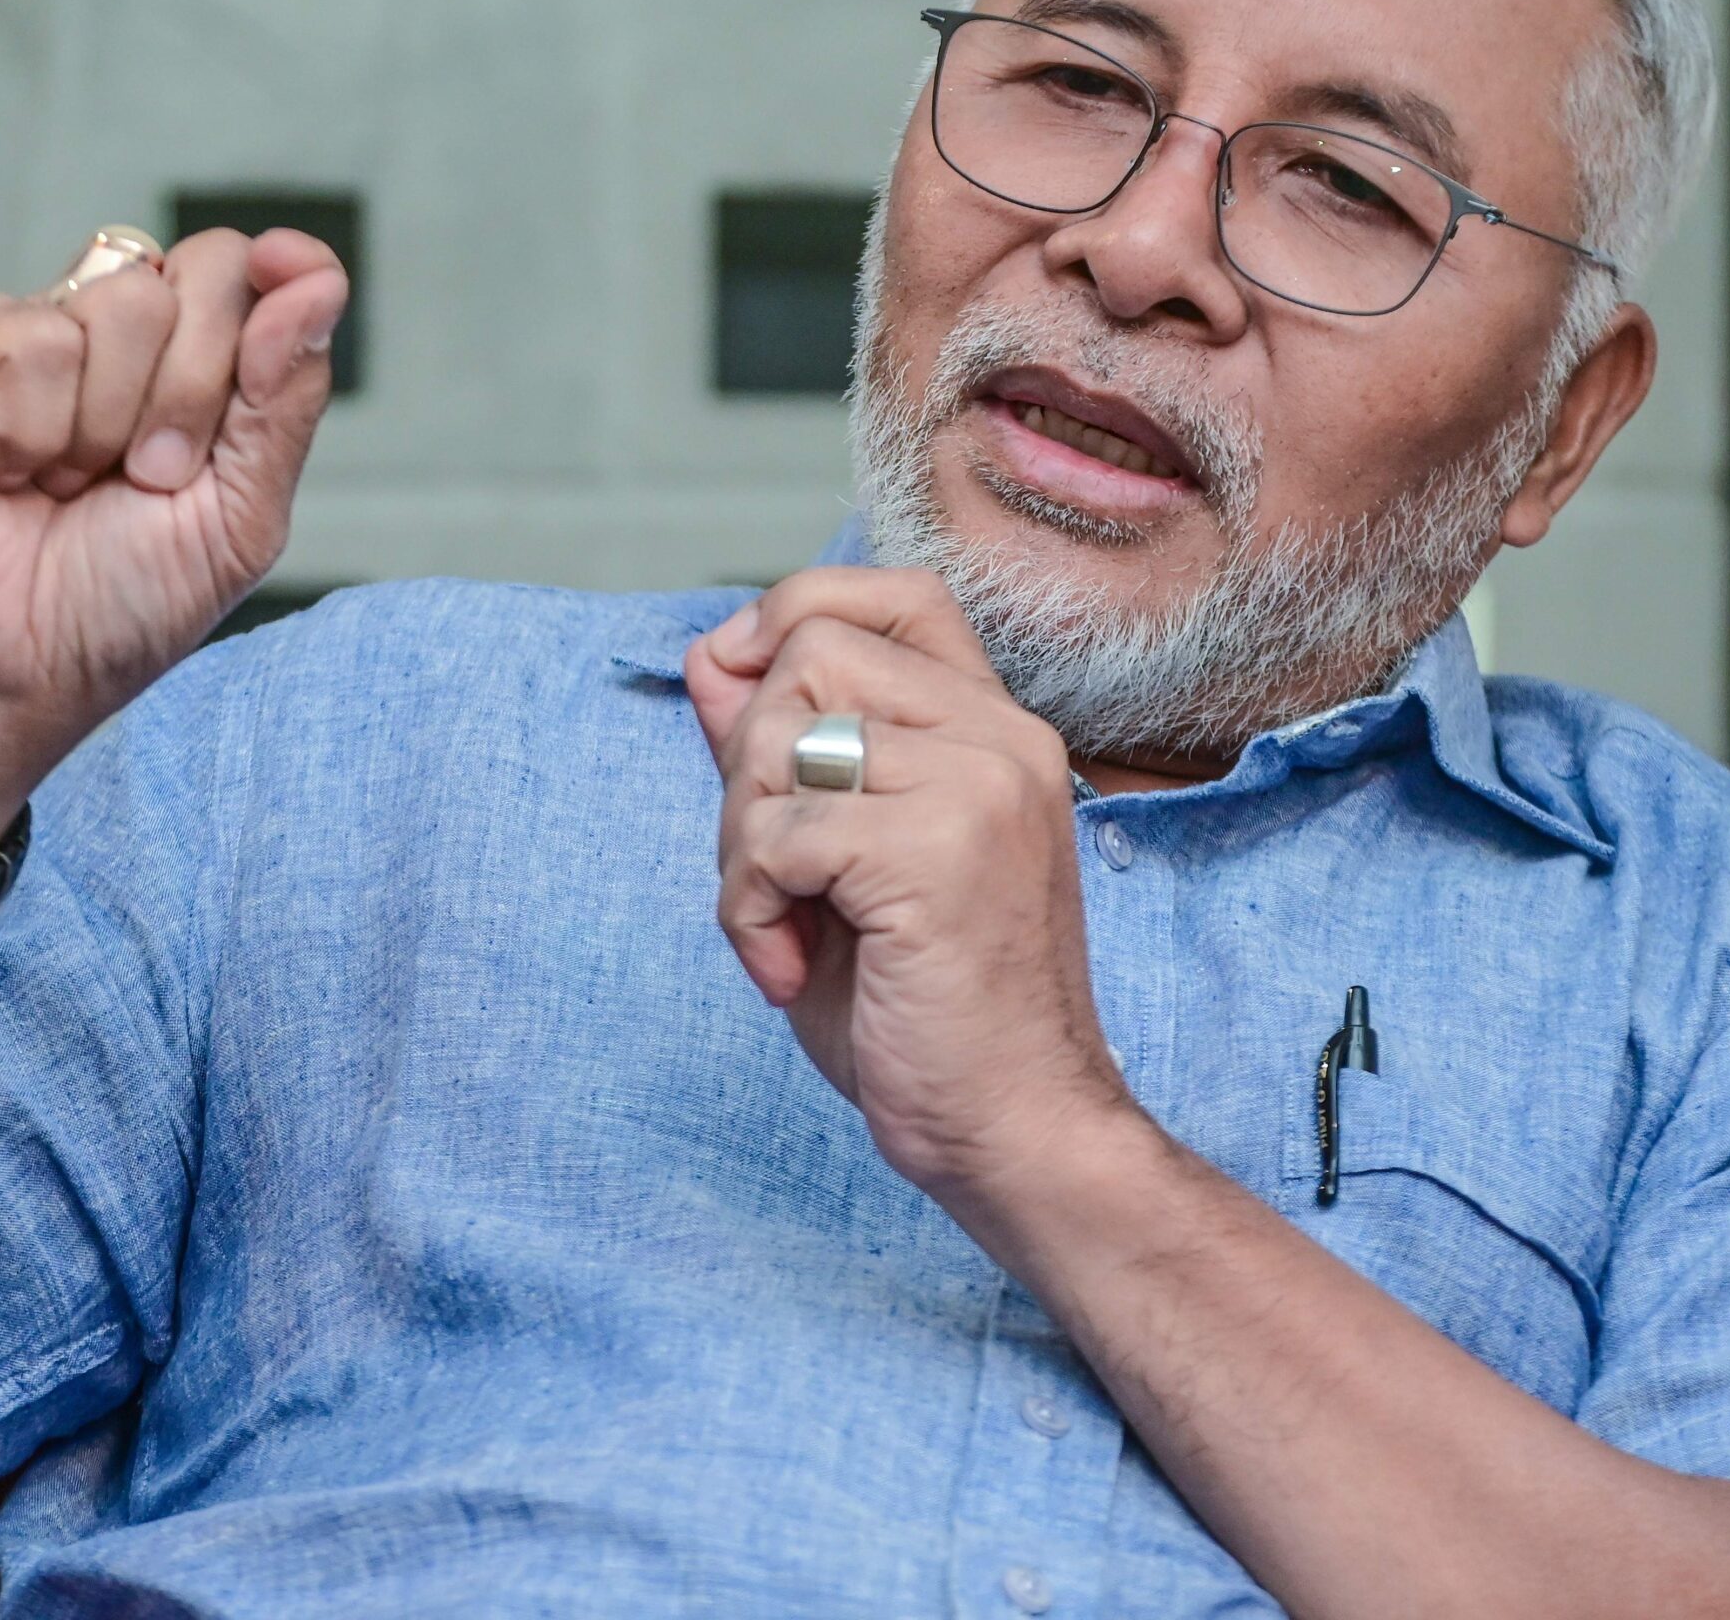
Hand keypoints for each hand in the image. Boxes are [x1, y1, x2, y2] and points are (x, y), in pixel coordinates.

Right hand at [0, 227, 345, 857]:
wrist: (11, 667)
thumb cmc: (123, 603)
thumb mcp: (242, 518)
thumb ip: (285, 402)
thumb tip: (313, 285)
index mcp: (214, 372)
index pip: (268, 275)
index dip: (293, 266)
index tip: (288, 274)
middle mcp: (137, 336)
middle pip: (212, 269)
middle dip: (199, 389)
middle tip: (152, 475)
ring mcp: (53, 329)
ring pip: (128, 297)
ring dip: (111, 424)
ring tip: (73, 485)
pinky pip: (35, 336)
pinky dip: (32, 428)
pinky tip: (10, 472)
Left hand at [683, 568, 1132, 1203]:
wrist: (1018, 1133)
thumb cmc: (932, 1015)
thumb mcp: (838, 868)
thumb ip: (784, 759)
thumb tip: (711, 659)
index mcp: (998, 734)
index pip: (895, 597)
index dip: (796, 615)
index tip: (746, 695)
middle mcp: (1001, 739)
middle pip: (809, 653)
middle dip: (746, 763)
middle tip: (772, 874)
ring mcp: (978, 787)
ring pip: (779, 735)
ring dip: (742, 842)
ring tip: (785, 925)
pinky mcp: (936, 850)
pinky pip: (776, 834)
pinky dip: (747, 909)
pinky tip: (788, 969)